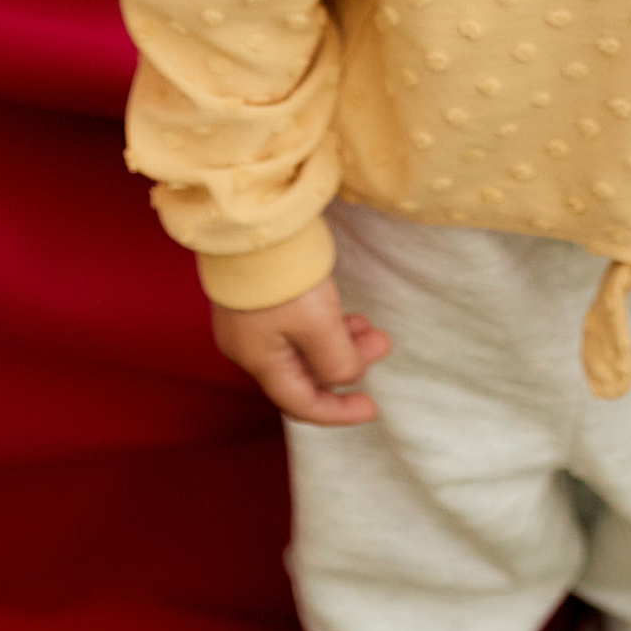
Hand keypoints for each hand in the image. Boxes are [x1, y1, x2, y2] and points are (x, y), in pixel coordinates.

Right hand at [208, 276, 392, 426]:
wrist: (250, 217)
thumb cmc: (283, 275)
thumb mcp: (318, 323)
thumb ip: (337, 361)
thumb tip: (348, 377)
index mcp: (260, 361)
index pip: (301, 404)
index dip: (339, 413)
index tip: (373, 407)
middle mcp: (250, 348)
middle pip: (305, 374)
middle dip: (347, 365)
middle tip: (381, 345)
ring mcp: (251, 321)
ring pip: (304, 348)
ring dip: (340, 343)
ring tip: (372, 329)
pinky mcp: (258, 297)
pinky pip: (296, 326)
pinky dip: (325, 327)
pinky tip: (348, 316)